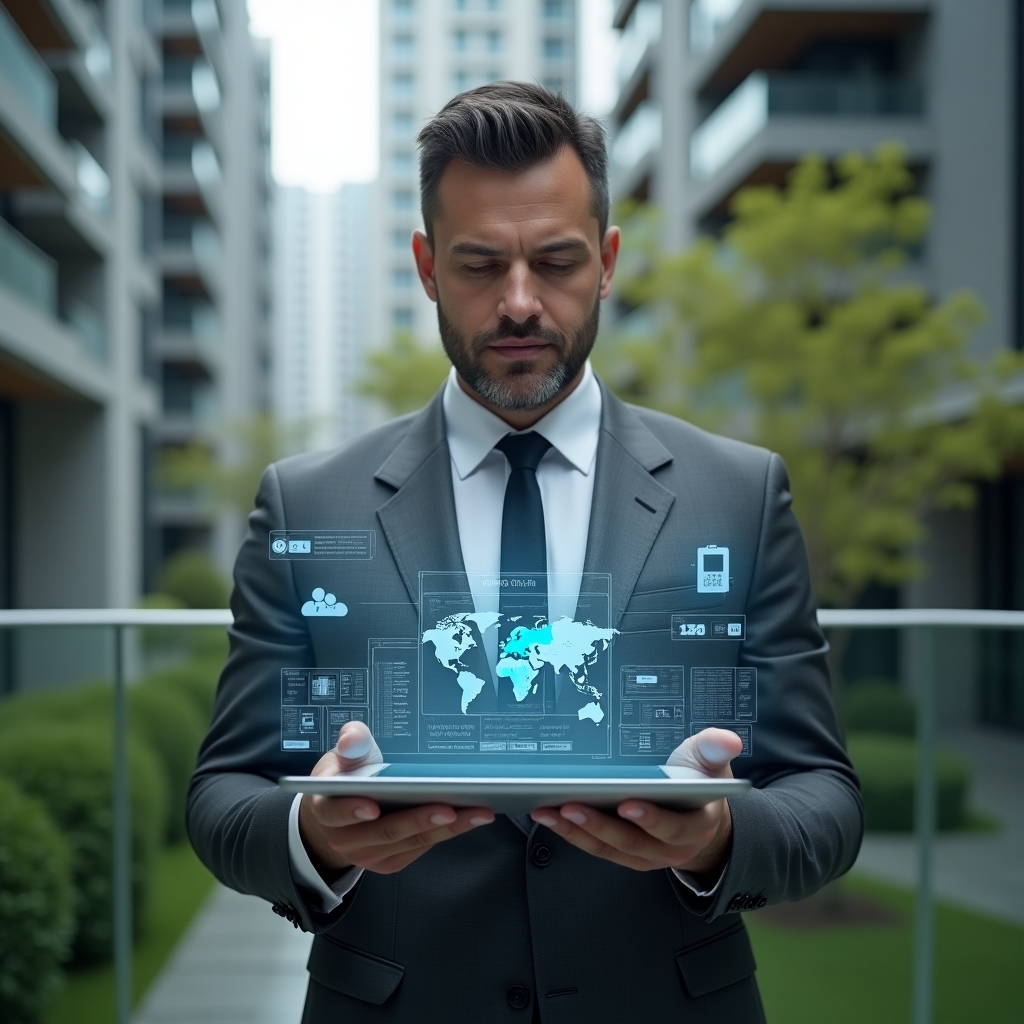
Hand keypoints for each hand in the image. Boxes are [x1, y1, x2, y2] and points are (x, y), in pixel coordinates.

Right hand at [298, 722, 493, 880]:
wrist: (336, 814)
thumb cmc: (344, 778)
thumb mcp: (343, 755)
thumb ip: (350, 743)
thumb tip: (351, 737)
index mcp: (326, 808)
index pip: (335, 812)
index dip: (352, 811)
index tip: (373, 807)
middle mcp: (345, 838)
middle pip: (385, 831)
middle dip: (420, 819)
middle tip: (450, 807)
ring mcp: (368, 854)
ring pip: (409, 842)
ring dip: (446, 828)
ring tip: (476, 812)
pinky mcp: (390, 862)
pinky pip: (420, 849)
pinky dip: (446, 834)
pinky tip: (469, 819)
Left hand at [529, 728, 742, 880]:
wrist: (703, 817)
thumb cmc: (701, 783)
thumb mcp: (712, 762)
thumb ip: (715, 749)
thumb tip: (727, 739)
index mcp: (696, 825)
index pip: (674, 827)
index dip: (651, 818)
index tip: (628, 803)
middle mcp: (670, 848)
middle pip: (632, 842)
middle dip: (599, 824)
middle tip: (571, 806)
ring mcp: (646, 856)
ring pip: (610, 848)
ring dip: (578, 832)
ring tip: (549, 811)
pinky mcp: (626, 854)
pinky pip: (597, 849)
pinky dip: (573, 835)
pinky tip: (551, 817)